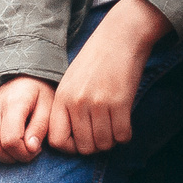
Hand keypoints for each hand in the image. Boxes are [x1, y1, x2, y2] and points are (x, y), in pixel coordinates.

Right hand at [0, 76, 54, 162]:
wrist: (23, 78)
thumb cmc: (39, 94)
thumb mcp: (49, 107)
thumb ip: (40, 128)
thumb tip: (30, 148)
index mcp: (14, 102)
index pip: (10, 139)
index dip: (24, 153)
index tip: (36, 149)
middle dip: (10, 157)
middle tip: (25, 151)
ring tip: (13, 150)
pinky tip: (1, 148)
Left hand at [47, 0, 172, 155]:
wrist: (120, 36)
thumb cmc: (97, 59)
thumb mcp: (72, 80)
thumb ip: (68, 106)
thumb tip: (72, 139)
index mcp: (62, 97)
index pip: (57, 141)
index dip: (71, 147)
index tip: (82, 139)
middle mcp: (77, 102)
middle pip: (84, 147)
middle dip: (95, 146)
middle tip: (103, 133)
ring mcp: (98, 103)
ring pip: (104, 144)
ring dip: (111, 140)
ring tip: (114, 126)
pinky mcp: (120, 102)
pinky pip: (122, 136)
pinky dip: (125, 134)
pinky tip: (125, 122)